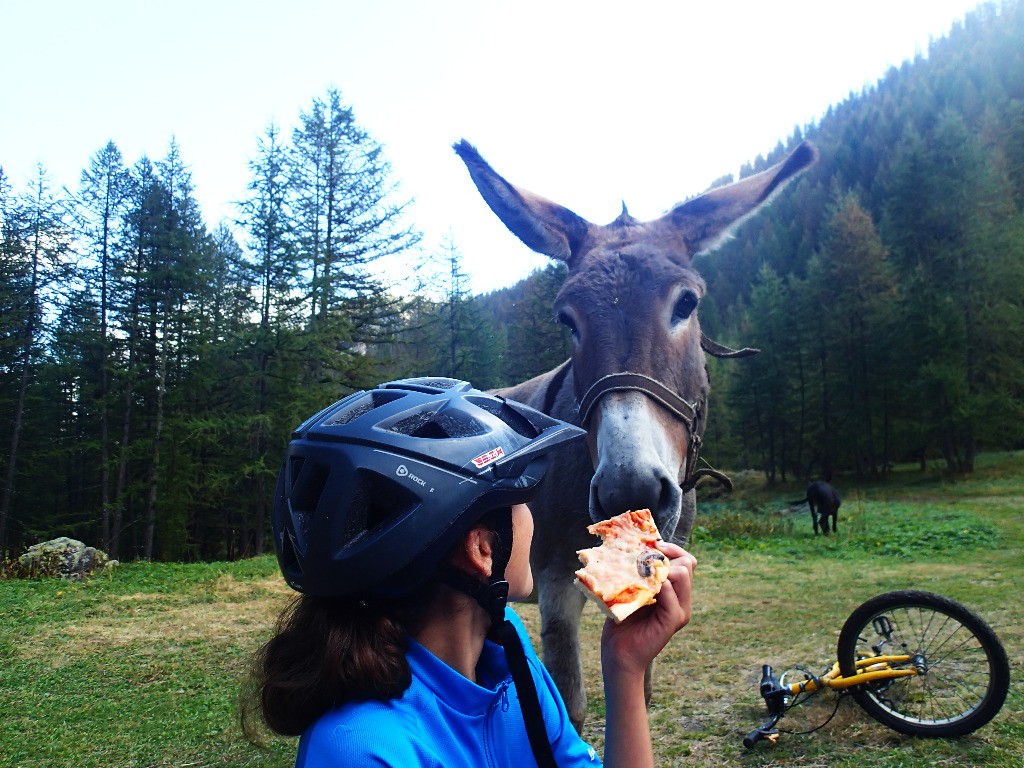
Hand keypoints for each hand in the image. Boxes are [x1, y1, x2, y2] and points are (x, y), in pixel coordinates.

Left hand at [600, 542, 695, 677]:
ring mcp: (679, 611)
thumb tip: (634, 545)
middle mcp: (682, 600)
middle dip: (666, 555)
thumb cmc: (622, 618)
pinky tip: (644, 585)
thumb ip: (639, 572)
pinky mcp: (672, 621)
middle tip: (643, 557)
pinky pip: (672, 595)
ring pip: (683, 575)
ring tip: (642, 570)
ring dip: (662, 567)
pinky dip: (660, 585)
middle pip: (687, 564)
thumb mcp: (632, 589)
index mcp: (675, 591)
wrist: (618, 652)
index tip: (653, 543)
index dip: (672, 548)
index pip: (686, 561)